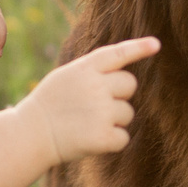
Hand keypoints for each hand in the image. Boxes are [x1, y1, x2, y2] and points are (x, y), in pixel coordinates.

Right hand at [18, 37, 158, 162]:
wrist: (31, 134)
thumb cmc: (50, 104)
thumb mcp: (66, 76)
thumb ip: (92, 70)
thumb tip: (123, 73)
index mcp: (85, 69)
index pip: (118, 54)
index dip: (138, 48)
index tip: (156, 45)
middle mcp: (96, 86)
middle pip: (130, 84)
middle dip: (119, 94)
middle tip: (95, 105)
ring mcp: (101, 111)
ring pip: (128, 113)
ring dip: (114, 120)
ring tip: (87, 123)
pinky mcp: (104, 136)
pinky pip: (124, 137)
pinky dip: (112, 141)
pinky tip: (92, 139)